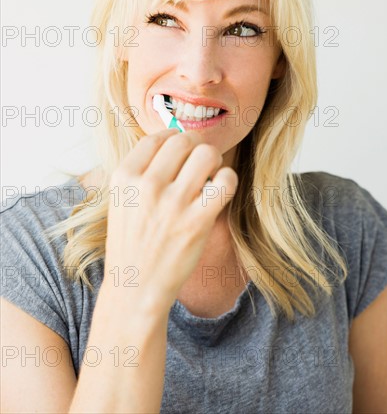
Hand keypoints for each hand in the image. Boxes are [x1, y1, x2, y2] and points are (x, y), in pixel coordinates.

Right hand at [103, 128, 238, 315]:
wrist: (135, 287)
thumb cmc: (132, 241)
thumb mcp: (121, 200)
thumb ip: (141, 170)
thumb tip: (174, 140)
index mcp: (124, 177)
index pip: (157, 137)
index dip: (173, 139)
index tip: (180, 149)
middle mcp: (147, 186)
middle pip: (184, 140)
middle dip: (196, 147)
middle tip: (198, 162)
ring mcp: (173, 203)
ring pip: (207, 154)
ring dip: (213, 161)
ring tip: (209, 175)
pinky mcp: (198, 221)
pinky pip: (225, 181)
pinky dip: (228, 180)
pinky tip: (219, 189)